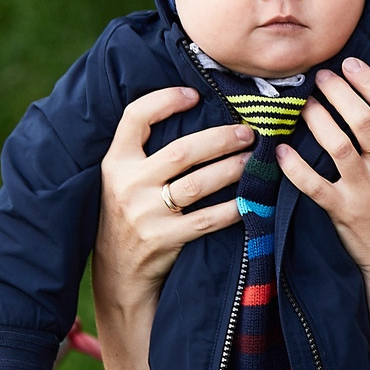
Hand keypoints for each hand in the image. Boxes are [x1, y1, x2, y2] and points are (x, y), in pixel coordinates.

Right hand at [94, 86, 253, 311]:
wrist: (119, 275)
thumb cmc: (129, 217)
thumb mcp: (122, 181)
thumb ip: (145, 154)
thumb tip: (194, 116)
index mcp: (115, 163)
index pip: (135, 118)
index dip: (165, 100)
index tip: (194, 94)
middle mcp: (127, 185)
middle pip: (181, 151)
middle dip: (220, 139)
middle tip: (248, 132)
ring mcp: (145, 214)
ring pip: (197, 184)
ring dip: (232, 169)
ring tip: (254, 160)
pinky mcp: (163, 240)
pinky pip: (207, 220)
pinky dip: (232, 209)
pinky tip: (251, 200)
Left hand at [276, 58, 369, 277]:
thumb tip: (366, 100)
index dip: (369, 81)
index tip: (349, 63)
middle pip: (362, 119)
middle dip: (337, 92)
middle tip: (320, 77)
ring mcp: (366, 191)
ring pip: (336, 145)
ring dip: (316, 119)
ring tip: (303, 105)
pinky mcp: (344, 211)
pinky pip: (313, 184)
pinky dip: (294, 166)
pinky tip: (281, 150)